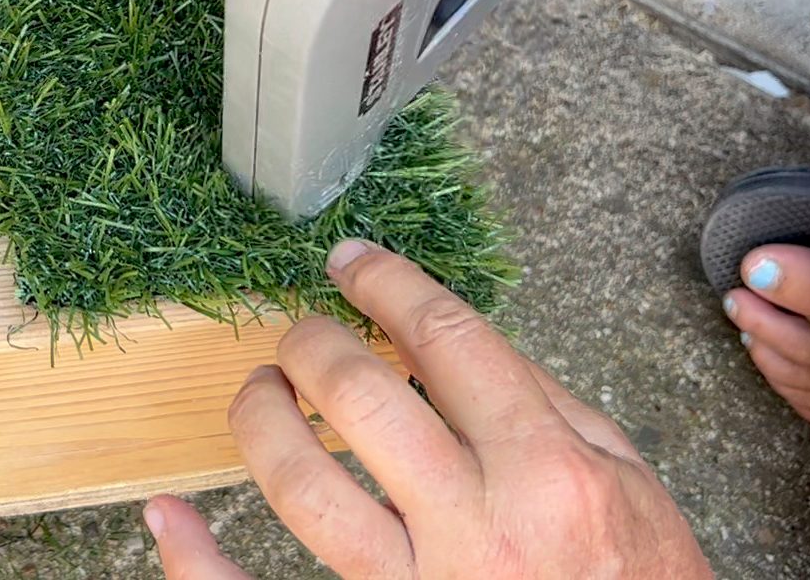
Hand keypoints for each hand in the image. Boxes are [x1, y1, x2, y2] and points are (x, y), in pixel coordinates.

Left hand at [145, 241, 710, 578]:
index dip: (385, 283)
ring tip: (264, 391)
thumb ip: (540, 398)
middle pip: (360, 395)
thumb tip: (444, 336)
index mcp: (548, 469)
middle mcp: (481, 527)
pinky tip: (169, 516)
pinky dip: (199, 563)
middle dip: (314, 341)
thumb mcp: (625, 474)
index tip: (351, 261)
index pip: (445, 338)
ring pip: (305, 486)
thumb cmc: (640, 578)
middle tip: (304, 331)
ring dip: (263, 419)